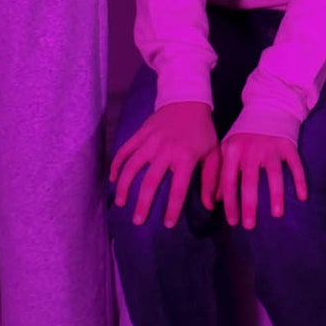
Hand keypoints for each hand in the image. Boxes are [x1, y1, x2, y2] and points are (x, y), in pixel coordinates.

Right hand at [108, 101, 219, 226]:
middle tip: (138, 221)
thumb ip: (212, 180)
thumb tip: (210, 206)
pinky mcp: (140, 133)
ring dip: (124, 186)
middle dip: (143, 203)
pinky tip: (112, 179)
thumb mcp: (214, 153)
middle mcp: (166, 150)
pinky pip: (124, 150)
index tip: (167, 225)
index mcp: (186, 156)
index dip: (172, 208)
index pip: (178, 188)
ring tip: (120, 203)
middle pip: (150, 181)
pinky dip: (116, 164)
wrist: (188, 100)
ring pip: (132, 166)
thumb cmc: (203, 130)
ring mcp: (150, 141)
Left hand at [219, 130, 307, 228]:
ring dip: (275, 195)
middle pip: (250, 181)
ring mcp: (271, 147)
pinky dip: (300, 180)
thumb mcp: (228, 148)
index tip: (233, 222)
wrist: (267, 106)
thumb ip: (221, 173)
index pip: (229, 181)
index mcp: (233, 151)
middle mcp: (251, 149)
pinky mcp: (288, 145)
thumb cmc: (245, 134)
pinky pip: (295, 165)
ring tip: (276, 214)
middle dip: (249, 205)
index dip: (230, 203)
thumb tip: (216, 201)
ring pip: (274, 175)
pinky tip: (303, 197)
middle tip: (250, 226)